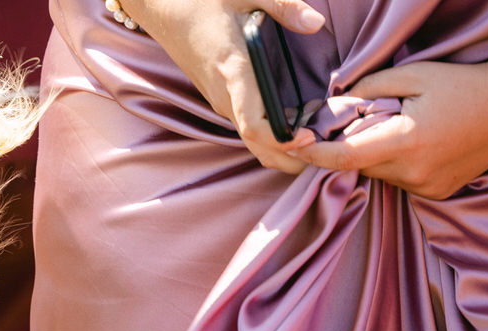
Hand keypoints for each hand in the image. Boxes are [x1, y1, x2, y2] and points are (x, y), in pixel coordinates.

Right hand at [127, 0, 324, 171]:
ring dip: (282, 150)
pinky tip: (295, 127)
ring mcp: (221, 102)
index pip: (254, 125)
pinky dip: (271, 138)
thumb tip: (316, 24)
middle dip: (289, 158)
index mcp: (233, 72)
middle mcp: (225, 97)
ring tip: (317, 141)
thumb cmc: (202, 2)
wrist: (163, 12)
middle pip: (257, 146)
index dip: (281, 141)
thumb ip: (284, 7)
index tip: (308, 137)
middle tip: (325, 149)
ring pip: (252, 142)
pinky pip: (247, 129)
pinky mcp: (221, 100)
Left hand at [286, 60, 487, 199]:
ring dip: (378, 156)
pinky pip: (399, 181)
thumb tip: (338, 102)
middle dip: (354, 146)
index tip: (294, 144)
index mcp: (405, 141)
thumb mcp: (414, 75)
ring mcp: (425, 186)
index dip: (314, 153)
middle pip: (360, 166)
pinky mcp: (435, 193)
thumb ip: (370, 88)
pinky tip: (420, 145)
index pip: (344, 157)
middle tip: (366, 121)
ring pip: (379, 175)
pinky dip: (397, 165)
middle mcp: (413, 171)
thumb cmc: (464, 85)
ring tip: (404, 130)